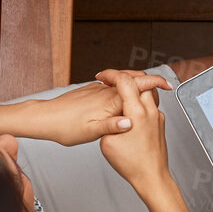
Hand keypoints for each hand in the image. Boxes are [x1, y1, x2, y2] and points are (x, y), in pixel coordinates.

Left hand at [0, 73, 169, 145]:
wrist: (44, 118)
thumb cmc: (64, 127)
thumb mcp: (90, 132)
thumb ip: (112, 126)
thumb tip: (130, 123)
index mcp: (110, 99)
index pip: (139, 85)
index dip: (156, 84)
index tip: (168, 86)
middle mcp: (106, 91)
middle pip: (134, 79)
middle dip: (149, 82)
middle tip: (161, 90)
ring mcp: (99, 89)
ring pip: (123, 83)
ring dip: (136, 86)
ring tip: (146, 95)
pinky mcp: (92, 91)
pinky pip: (113, 87)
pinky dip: (124, 90)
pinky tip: (123, 100)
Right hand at [98, 72, 171, 197]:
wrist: (151, 176)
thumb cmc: (131, 163)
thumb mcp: (107, 143)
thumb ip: (106, 123)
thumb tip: (106, 113)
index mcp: (136, 112)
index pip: (126, 81)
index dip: (111, 74)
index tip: (102, 76)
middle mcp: (150, 111)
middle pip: (141, 81)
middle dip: (125, 77)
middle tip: (112, 81)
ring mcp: (157, 116)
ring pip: (148, 91)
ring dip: (134, 88)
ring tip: (120, 95)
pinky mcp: (160, 123)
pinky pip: (151, 104)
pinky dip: (140, 101)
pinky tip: (129, 111)